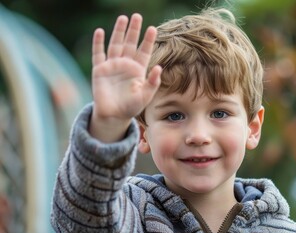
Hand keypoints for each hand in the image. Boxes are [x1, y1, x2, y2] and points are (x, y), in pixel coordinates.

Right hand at [90, 14, 161, 140]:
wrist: (113, 115)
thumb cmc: (131, 107)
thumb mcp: (145, 96)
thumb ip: (152, 83)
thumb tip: (159, 68)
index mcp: (138, 70)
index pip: (144, 51)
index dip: (148, 40)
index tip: (153, 28)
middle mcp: (125, 65)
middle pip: (130, 43)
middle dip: (134, 30)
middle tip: (137, 16)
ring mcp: (112, 66)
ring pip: (115, 44)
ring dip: (118, 32)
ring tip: (123, 18)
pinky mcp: (99, 70)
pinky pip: (98, 54)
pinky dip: (98, 43)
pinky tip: (99, 32)